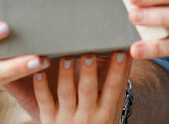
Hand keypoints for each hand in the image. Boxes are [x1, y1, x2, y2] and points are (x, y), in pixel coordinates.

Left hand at [5, 52, 130, 122]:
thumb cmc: (99, 122)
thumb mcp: (111, 108)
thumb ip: (117, 83)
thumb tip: (129, 53)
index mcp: (105, 111)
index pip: (113, 88)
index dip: (118, 70)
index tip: (121, 52)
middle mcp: (87, 115)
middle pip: (88, 90)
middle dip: (89, 72)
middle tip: (89, 53)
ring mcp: (67, 117)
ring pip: (66, 93)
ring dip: (66, 75)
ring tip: (66, 58)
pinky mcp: (49, 119)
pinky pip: (44, 101)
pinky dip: (41, 87)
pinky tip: (39, 73)